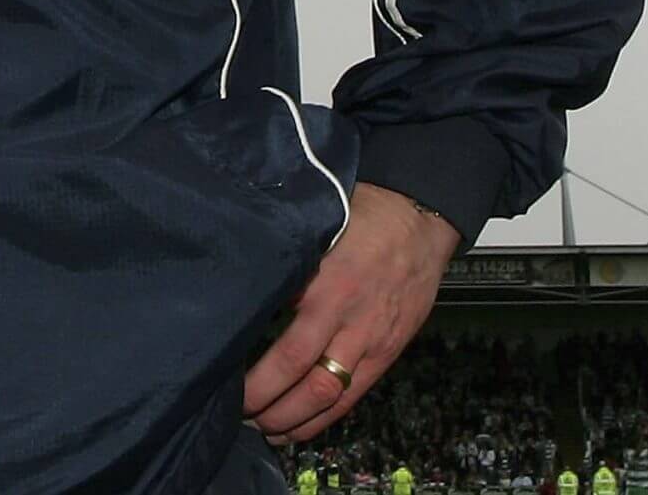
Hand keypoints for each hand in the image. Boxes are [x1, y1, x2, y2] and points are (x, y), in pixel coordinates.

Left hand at [241, 181, 460, 442]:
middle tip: (238, 415)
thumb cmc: (360, 216)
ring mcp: (372, 340)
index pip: (290, 352)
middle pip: (308, 383)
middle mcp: (351, 321)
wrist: (417, 219)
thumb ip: (284, 266)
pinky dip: (326, 417)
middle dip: (270, 408)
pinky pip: (356, 395)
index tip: (229, 390)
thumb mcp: (314, 232)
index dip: (259, 383)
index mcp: (328, 288)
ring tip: (264, 429)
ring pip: (331, 397)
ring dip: (295, 421)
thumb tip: (240, 295)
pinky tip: (301, 426)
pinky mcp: (388, 351)